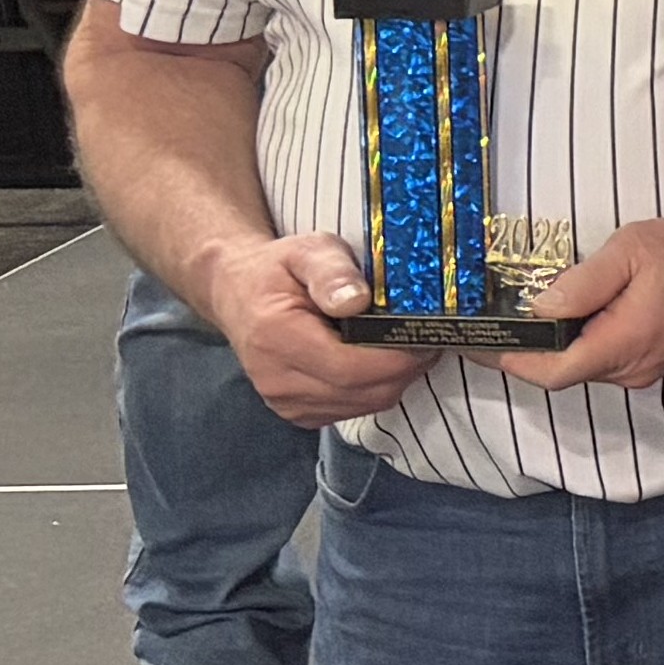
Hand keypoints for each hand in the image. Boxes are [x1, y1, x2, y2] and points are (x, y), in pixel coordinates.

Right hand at [186, 228, 433, 423]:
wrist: (238, 293)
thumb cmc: (278, 270)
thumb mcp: (307, 252)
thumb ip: (333, 272)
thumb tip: (356, 300)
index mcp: (276, 337)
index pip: (352, 368)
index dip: (399, 357)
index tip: (425, 333)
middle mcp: (276, 378)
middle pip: (364, 392)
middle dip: (404, 367)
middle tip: (423, 336)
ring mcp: (284, 401)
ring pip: (363, 405)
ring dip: (391, 379)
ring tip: (398, 344)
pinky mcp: (295, 412)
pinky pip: (350, 410)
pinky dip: (372, 389)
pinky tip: (372, 360)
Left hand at [477, 217, 663, 392]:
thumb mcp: (631, 251)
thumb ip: (583, 282)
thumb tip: (540, 307)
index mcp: (624, 343)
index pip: (551, 372)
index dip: (508, 361)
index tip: (475, 343)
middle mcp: (631, 368)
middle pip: (561, 372)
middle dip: (525, 350)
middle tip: (491, 322)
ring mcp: (643, 369)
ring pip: (581, 367)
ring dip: (553, 346)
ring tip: (526, 314)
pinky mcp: (650, 361)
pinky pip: (601, 361)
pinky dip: (577, 343)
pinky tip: (570, 316)